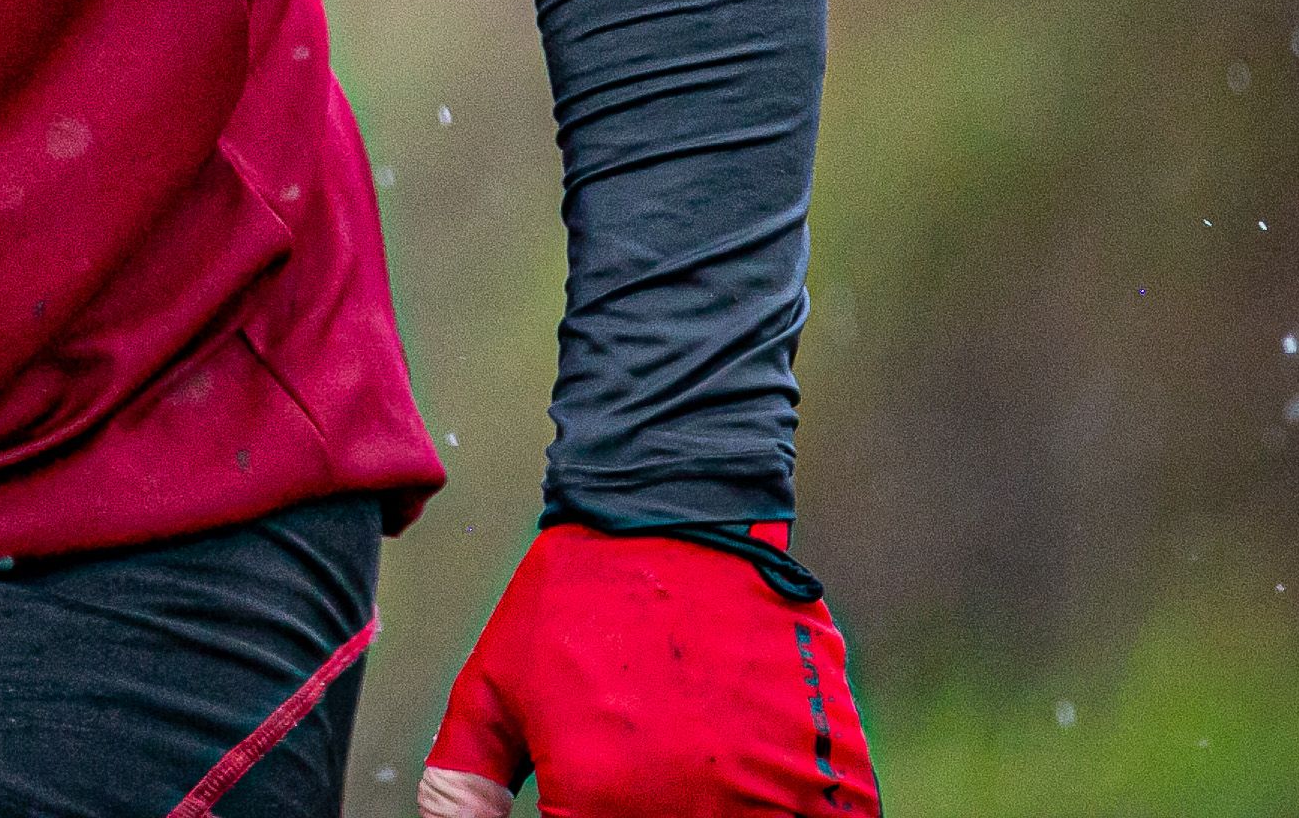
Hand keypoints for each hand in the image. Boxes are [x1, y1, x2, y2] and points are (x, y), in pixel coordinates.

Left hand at [419, 522, 877, 817]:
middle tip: (642, 760)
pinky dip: (796, 808)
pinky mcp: (836, 772)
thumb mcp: (494, 684)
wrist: (676, 511)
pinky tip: (755, 765)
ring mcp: (771, 793)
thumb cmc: (575, 598)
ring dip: (721, 809)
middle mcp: (689, 809)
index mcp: (597, 802)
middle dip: (648, 812)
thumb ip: (462, 781)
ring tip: (691, 747)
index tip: (581, 801)